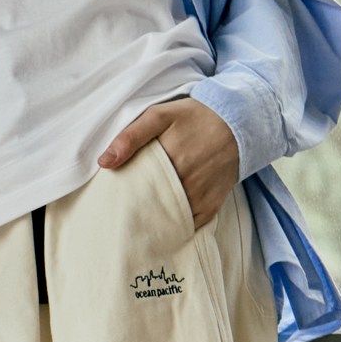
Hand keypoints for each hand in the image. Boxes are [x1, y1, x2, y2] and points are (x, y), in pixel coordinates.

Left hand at [98, 98, 239, 227]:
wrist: (236, 123)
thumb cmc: (192, 117)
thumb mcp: (159, 115)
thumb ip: (131, 136)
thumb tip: (104, 163)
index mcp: (169, 159)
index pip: (135, 189)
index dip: (120, 197)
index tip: (108, 201)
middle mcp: (186, 182)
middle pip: (150, 208)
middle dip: (134, 212)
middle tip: (119, 214)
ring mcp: (200, 197)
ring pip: (168, 220)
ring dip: (153, 222)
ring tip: (137, 220)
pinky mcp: (211, 207)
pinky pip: (188, 226)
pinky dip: (174, 226)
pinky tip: (161, 222)